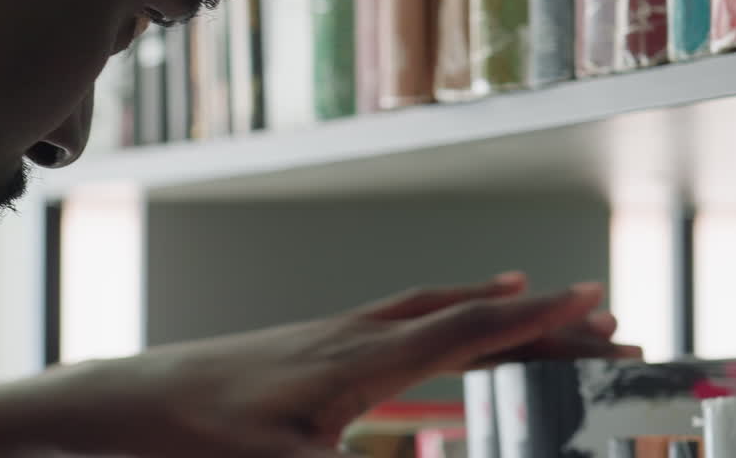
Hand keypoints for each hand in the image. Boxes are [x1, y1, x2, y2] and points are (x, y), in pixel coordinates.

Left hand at [51, 274, 639, 457]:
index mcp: (361, 362)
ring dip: (487, 305)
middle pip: (462, 313)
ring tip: (531, 301)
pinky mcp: (311, 342)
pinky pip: (394, 315)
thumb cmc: (201, 433)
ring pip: (428, 307)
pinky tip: (437, 322)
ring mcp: (331, 334)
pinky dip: (437, 311)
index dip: (536, 319)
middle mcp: (354, 335)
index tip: (594, 304)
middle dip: (533, 316)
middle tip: (599, 319)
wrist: (135, 400)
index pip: (467, 330)